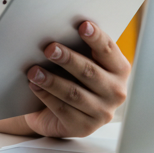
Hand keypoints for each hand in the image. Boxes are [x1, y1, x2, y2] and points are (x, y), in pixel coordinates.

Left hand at [23, 20, 129, 138]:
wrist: (61, 111)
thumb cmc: (72, 78)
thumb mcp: (80, 62)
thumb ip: (79, 48)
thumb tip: (59, 28)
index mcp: (119, 69)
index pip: (108, 50)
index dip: (96, 37)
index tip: (83, 25)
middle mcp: (116, 92)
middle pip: (90, 72)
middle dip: (68, 59)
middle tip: (50, 48)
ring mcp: (102, 112)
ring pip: (74, 93)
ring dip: (52, 80)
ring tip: (34, 71)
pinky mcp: (84, 127)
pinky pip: (63, 110)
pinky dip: (46, 96)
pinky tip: (35, 86)